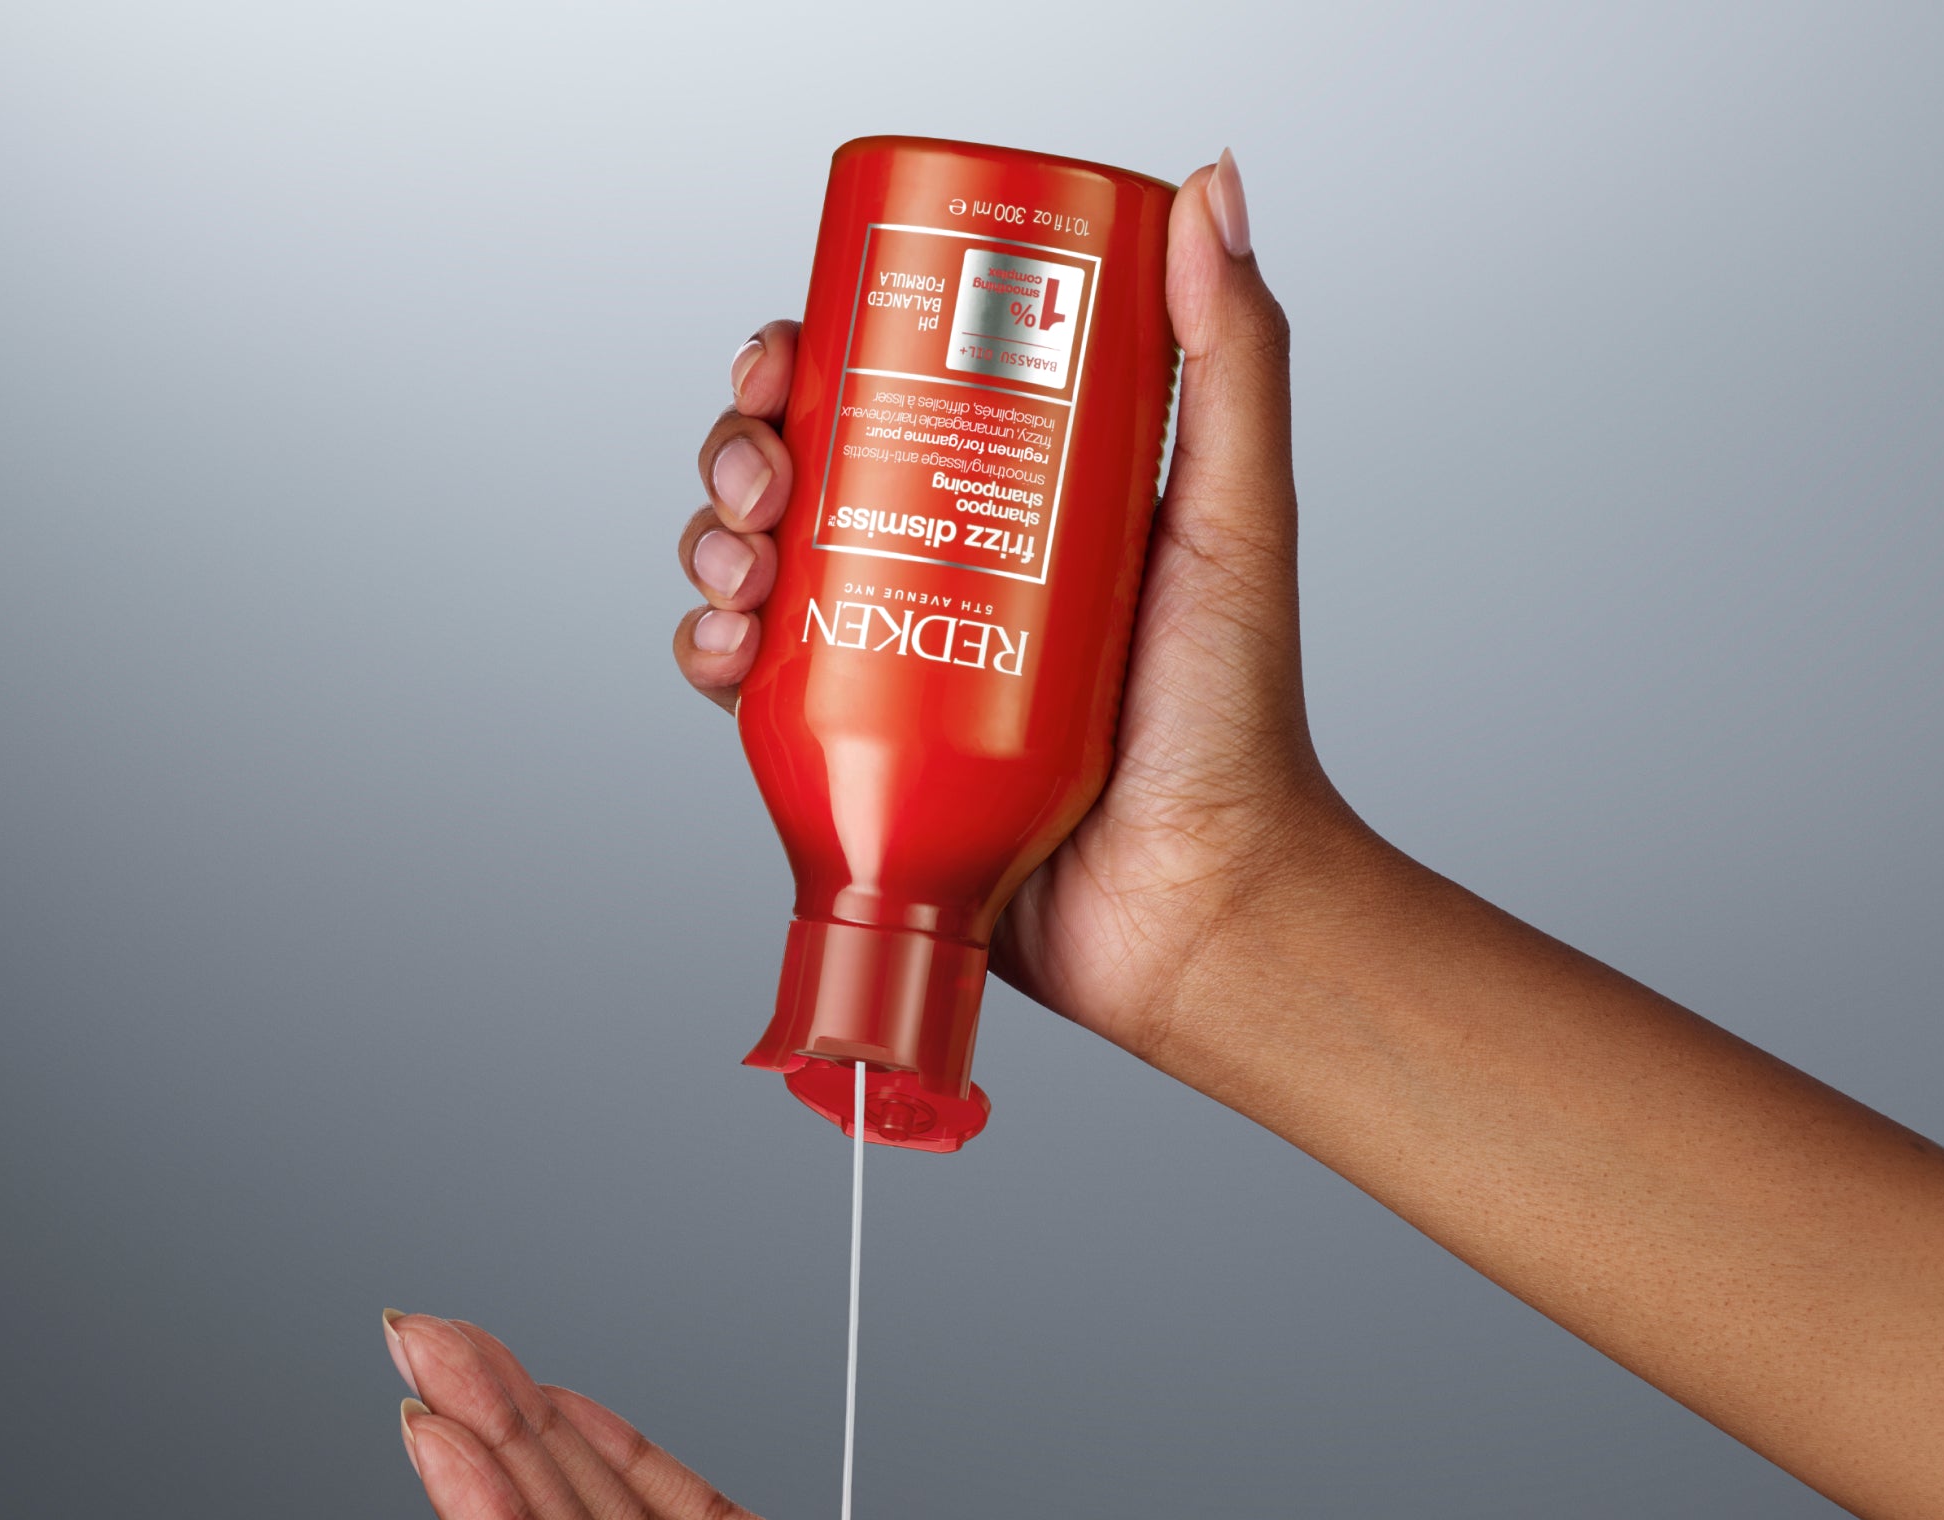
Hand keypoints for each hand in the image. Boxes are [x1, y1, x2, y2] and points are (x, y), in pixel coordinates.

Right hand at [671, 152, 1373, 1060]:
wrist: (1195, 907)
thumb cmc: (1231, 727)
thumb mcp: (1233, 518)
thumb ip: (1232, 361)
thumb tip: (1205, 188)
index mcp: (1013, 497)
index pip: (886, 391)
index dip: (810, 358)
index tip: (786, 353)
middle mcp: (943, 571)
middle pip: (801, 471)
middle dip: (741, 449)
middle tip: (759, 473)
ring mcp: (894, 667)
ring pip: (757, 571)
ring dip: (713, 543)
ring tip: (743, 569)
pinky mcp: (859, 762)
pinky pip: (752, 694)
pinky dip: (710, 659)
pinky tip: (727, 654)